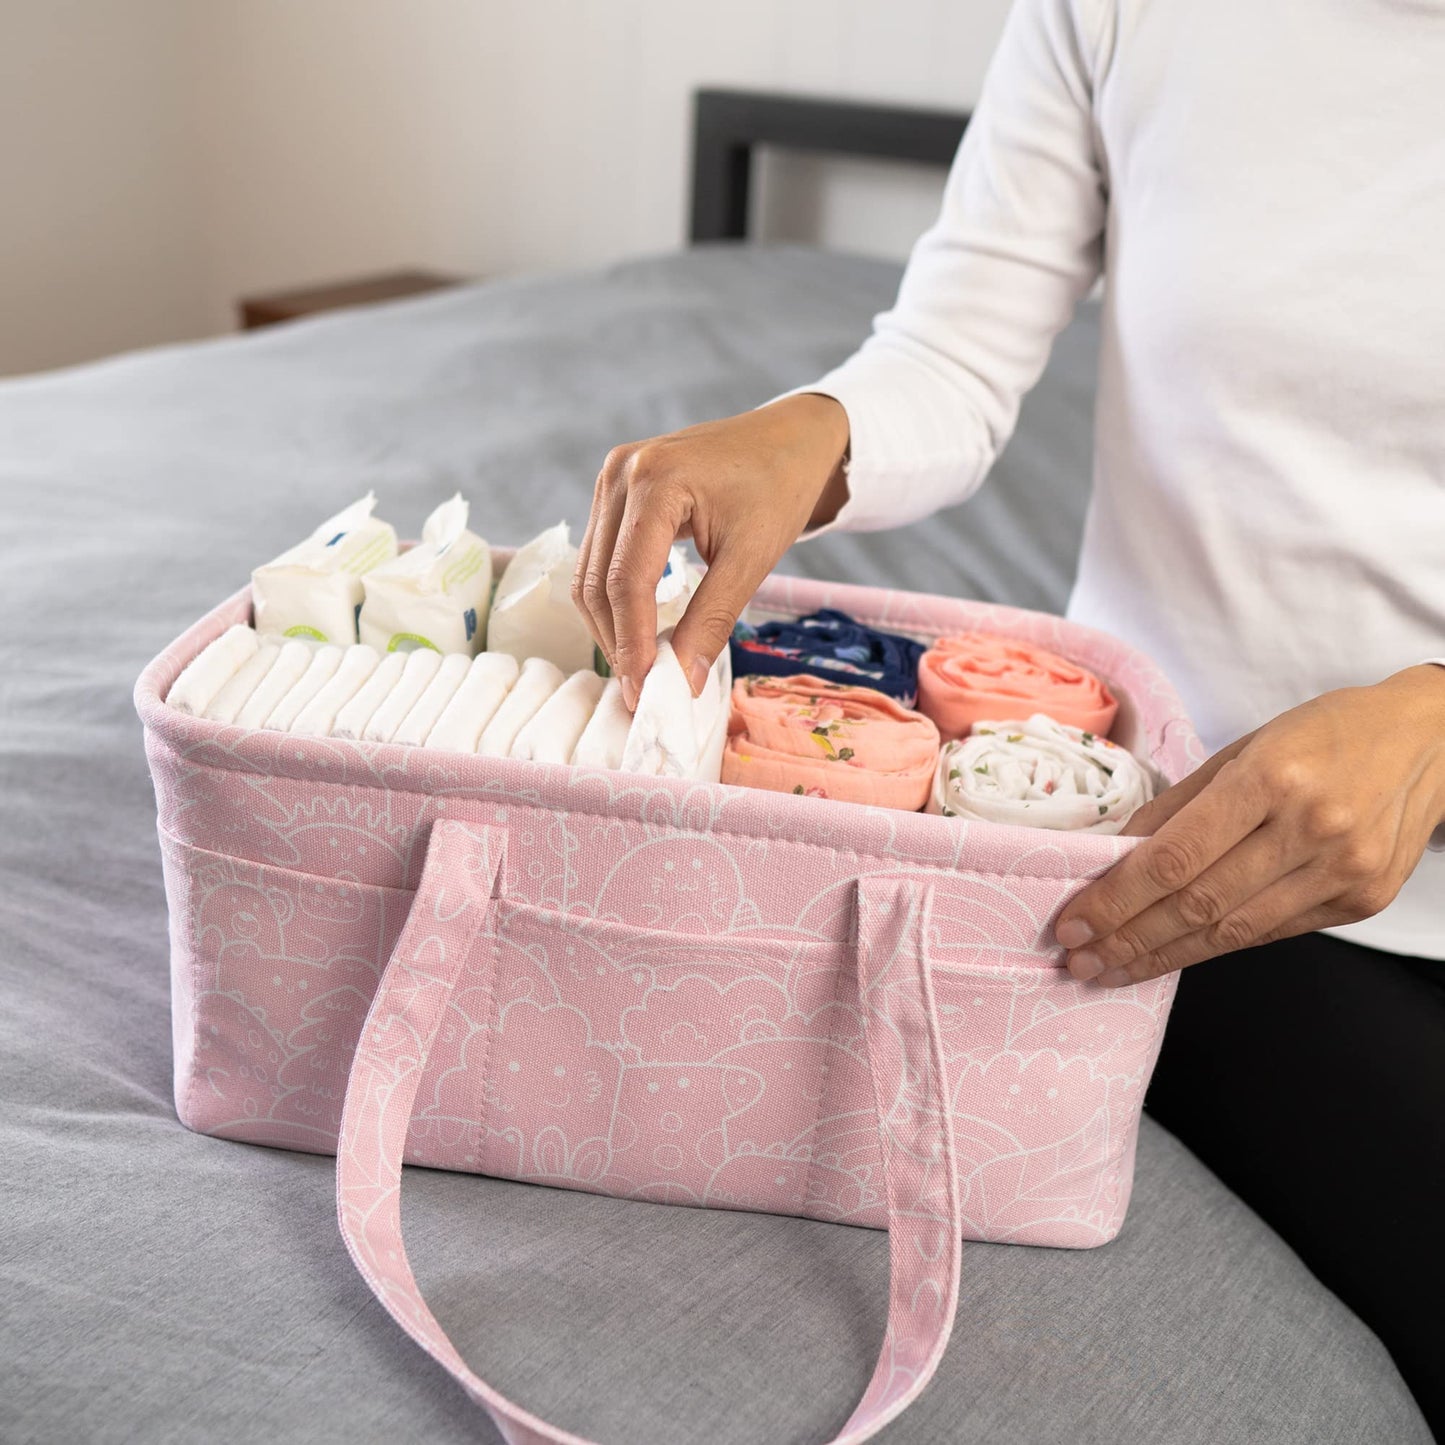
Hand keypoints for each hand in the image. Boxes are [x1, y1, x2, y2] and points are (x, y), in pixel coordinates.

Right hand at [573, 394, 850, 707]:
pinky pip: (599, 556)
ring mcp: (612, 478)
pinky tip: (637, 629)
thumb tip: (683, 680)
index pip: (627, 581)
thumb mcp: (752, 558)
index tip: (644, 693)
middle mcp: (622, 473)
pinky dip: (613, 599)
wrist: (787, 440)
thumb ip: (713, 618)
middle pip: (597, 580)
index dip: (632, 644)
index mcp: (657, 480)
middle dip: (616, 642)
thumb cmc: (778, 489)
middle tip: (641, 691)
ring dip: (610, 625)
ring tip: (639, 667)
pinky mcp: (614, 489)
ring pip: (589, 572)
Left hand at [1055, 665, 1444, 985]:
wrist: (1432, 741)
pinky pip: (1271, 932)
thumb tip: (1112, 854)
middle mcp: (1310, 828)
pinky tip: (1173, 952)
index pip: (1173, 858)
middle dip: (1129, 939)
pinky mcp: (1362, 901)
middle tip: (1080, 959)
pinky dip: (1215, 946)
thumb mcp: (1242, 749)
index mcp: (1269, 778)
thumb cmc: (1323, 735)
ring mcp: (1342, 871)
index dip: (1116, 899)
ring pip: (1232, 931)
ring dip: (1163, 956)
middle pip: (1198, 904)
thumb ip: (1177, 805)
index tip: (1073, 922)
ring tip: (1112, 968)